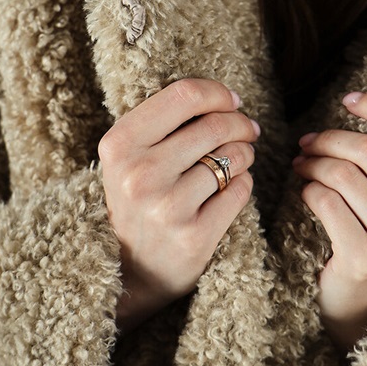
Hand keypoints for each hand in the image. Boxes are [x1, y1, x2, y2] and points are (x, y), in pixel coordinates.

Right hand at [98, 78, 258, 331]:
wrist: (132, 272)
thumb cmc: (139, 198)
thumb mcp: (131, 155)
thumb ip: (165, 121)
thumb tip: (226, 98)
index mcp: (119, 145)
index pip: (184, 95)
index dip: (218, 93)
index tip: (233, 100)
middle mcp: (140, 175)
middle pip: (215, 124)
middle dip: (240, 123)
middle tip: (247, 130)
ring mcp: (167, 208)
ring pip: (233, 156)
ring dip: (244, 153)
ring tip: (237, 160)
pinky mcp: (194, 237)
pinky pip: (241, 190)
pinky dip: (244, 183)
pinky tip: (230, 188)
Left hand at [293, 90, 366, 349]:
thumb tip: (357, 101)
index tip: (349, 99)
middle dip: (331, 138)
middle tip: (310, 141)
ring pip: (343, 174)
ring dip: (314, 162)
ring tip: (304, 163)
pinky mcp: (364, 258)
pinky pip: (325, 201)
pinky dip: (309, 190)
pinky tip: (307, 192)